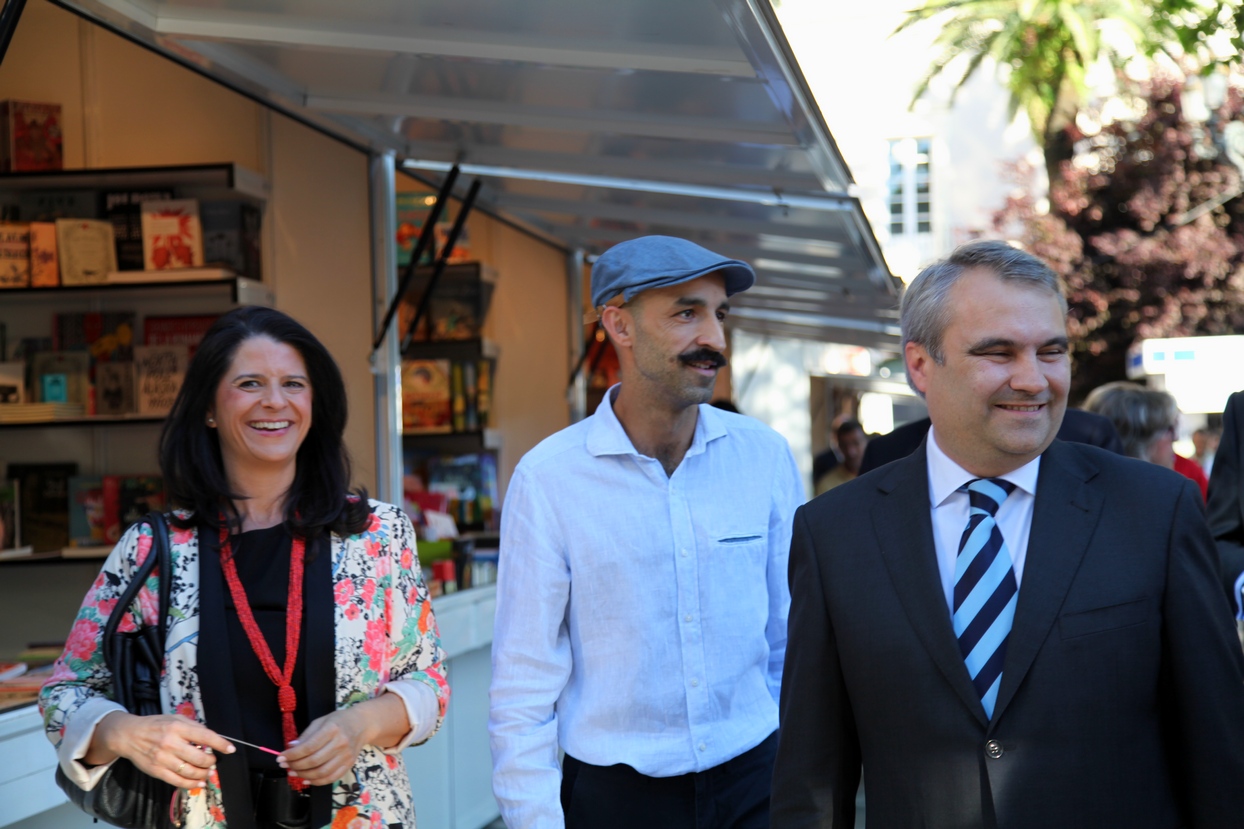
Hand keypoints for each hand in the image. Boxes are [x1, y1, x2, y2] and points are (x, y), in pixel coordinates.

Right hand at [91, 712, 235, 788]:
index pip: (205, 736)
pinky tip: (199, 783)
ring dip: (204, 774)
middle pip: (199, 757)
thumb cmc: (155, 725)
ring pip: (190, 771)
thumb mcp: (175, 718)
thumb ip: (193, 727)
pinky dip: (191, 784)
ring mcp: (163, 759)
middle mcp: (171, 743)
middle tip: (213, 761)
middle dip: (211, 761)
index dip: (220, 743)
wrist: (129, 735)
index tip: (231, 749)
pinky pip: (177, 781)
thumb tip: (211, 737)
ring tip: (208, 772)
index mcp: (178, 727)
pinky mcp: (156, 771)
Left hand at [278, 709, 366, 785]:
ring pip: (321, 772)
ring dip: (303, 775)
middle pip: (314, 761)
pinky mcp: (349, 764)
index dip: (292, 754)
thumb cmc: (339, 720)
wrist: (363, 724)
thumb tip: (291, 747)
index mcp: (332, 729)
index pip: (309, 746)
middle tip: (285, 765)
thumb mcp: (321, 721)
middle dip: (295, 765)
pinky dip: (317, 782)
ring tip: (293, 772)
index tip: (280, 757)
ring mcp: (346, 755)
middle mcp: (340, 743)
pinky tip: (306, 780)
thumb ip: (306, 735)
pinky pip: (331, 778)